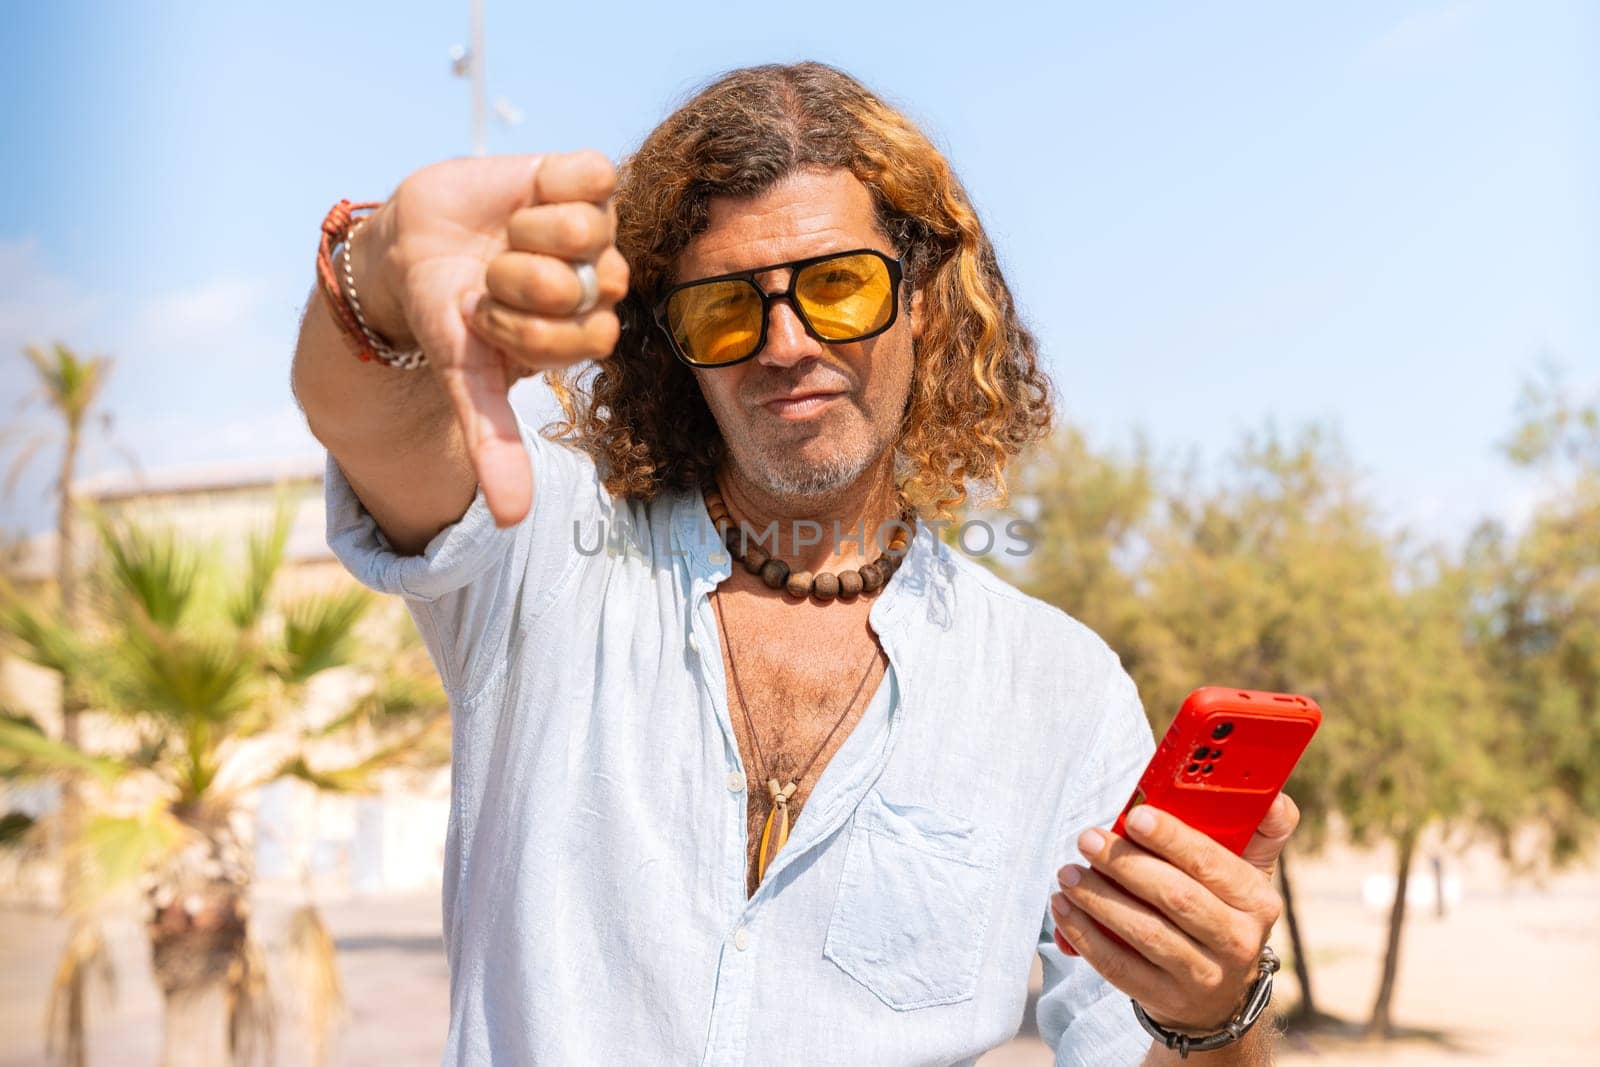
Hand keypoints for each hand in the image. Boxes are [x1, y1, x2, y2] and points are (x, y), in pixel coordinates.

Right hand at [352, 150, 629, 525]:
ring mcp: (598, 230)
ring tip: (505, 236)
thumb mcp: (465, 379)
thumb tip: (509, 520)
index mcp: (590, 333)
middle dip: (524, 281)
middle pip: (593, 283)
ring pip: (588, 229)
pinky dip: (550, 184)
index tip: (489, 321)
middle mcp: (602, 284)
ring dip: (527, 233)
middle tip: (494, 276)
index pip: (595, 338)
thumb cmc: (448, 316)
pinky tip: (527, 195)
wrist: (414, 245)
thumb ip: (494, 443)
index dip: (530, 327)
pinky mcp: (586, 178)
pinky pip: (594, 174)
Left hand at [1049, 793, 1298, 1032]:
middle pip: (1177, 898)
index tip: (1134, 816)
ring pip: (1146, 933)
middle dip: (1126, 864)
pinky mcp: (1168, 999)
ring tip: (1068, 872)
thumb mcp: (1245, 873)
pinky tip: (1063, 908)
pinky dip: (1085, 935)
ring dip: (1100, 898)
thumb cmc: (1220, 908)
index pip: (1213, 864)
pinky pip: (1120, 967)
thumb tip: (1269, 794)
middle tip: (1087, 839)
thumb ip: (1258, 830)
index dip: (1173, 839)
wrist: (1217, 993)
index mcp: (1257, 900)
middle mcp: (1239, 941)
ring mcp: (1205, 976)